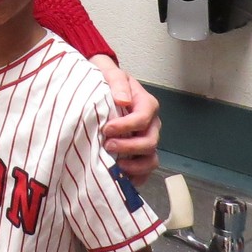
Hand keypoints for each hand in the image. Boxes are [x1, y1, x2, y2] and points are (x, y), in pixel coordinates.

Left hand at [91, 56, 160, 182]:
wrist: (101, 84)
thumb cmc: (106, 79)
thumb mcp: (111, 73)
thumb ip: (118, 83)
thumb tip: (123, 101)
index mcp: (146, 104)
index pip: (142, 119)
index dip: (126, 127)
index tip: (106, 129)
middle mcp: (150, 124)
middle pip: (149, 142)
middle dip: (128, 147)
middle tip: (107, 146)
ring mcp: (145, 139)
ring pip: (150, 159)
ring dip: (134, 166)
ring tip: (115, 165)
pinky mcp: (138, 152)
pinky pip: (143, 170)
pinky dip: (135, 177)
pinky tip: (120, 178)